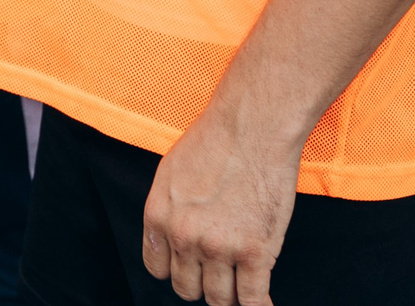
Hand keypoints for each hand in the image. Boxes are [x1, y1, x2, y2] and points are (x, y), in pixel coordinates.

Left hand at [139, 113, 300, 305]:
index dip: (177, 271)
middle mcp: (184, 237)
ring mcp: (220, 247)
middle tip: (219, 273)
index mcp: (160, 216)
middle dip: (203, 284)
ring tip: (241, 286)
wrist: (254, 126)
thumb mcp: (171, 171)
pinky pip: (252, 300)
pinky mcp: (255, 252)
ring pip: (219, 299)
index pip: (158, 270)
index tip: (192, 268)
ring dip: (230, 296)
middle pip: (187, 288)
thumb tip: (170, 237)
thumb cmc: (216, 140)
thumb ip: (167, 209)